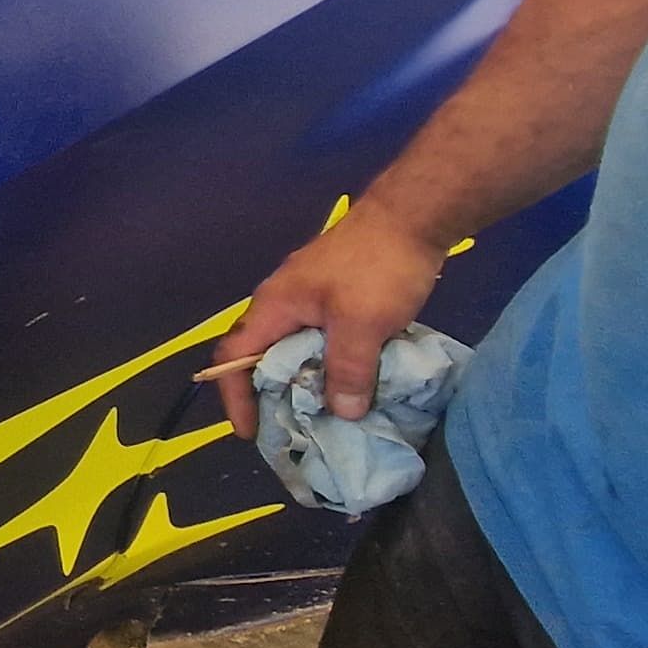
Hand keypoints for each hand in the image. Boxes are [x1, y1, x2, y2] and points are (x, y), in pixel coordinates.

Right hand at [216, 204, 452, 436]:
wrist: (413, 215)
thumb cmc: (377, 266)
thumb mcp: (362, 326)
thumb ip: (348, 371)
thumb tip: (343, 413)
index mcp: (275, 306)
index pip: (234, 356)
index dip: (235, 396)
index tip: (251, 432)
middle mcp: (283, 300)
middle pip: (262, 354)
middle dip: (271, 395)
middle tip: (292, 431)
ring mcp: (310, 293)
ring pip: (295, 347)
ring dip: (305, 380)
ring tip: (325, 413)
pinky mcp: (337, 292)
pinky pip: (321, 337)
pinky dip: (330, 363)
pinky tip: (354, 379)